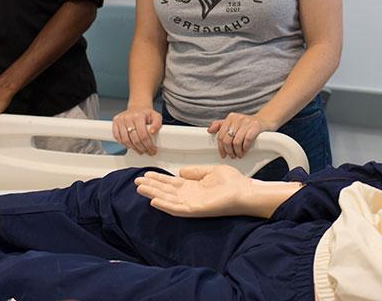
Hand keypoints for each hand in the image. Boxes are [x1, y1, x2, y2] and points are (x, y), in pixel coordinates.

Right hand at [112, 105, 162, 154]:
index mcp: (138, 116)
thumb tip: (152, 132)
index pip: (143, 135)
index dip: (148, 145)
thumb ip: (157, 124)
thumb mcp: (156, 116)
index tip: (152, 150)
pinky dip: (123, 143)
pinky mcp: (115, 122)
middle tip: (147, 151)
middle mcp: (128, 117)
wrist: (138, 107)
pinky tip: (130, 146)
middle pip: (134, 139)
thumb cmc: (147, 114)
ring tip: (139, 150)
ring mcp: (120, 120)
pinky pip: (117, 137)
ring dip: (133, 148)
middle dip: (142, 148)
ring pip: (125, 140)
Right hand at [135, 164, 256, 217]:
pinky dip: (166, 205)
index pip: (171, 183)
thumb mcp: (210, 171)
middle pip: (166, 191)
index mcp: (193, 186)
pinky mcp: (195, 210)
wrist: (244, 191)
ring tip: (141, 188)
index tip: (146, 174)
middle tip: (137, 181)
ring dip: (154, 194)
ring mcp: (191, 204)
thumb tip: (180, 171)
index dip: (158, 179)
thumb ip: (195, 171)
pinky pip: (177, 209)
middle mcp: (189, 196)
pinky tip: (155, 200)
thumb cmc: (232, 182)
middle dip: (151, 186)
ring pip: (168, 199)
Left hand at [207, 112, 275, 158]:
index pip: (220, 135)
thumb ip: (220, 125)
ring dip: (237, 151)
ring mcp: (247, 122)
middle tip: (232, 155)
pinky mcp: (256, 126)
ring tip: (239, 154)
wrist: (264, 120)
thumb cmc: (247, 124)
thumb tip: (209, 130)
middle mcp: (238, 118)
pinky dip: (245, 148)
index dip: (220, 147)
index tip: (223, 154)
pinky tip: (245, 150)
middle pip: (227, 139)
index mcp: (230, 117)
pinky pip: (247, 140)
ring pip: (236, 141)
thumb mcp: (233, 123)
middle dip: (229, 151)